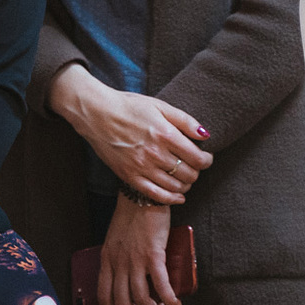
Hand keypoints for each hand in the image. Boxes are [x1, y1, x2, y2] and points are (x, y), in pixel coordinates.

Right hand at [51, 65, 211, 204]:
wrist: (97, 114)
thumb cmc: (129, 106)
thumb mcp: (160, 106)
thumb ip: (185, 121)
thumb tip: (205, 135)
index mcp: (165, 134)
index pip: (197, 158)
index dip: (207, 160)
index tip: (206, 158)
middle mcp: (155, 153)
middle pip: (188, 174)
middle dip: (197, 172)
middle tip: (194, 167)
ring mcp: (141, 167)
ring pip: (175, 186)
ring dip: (186, 185)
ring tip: (185, 178)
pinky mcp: (129, 176)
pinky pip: (155, 194)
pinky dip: (170, 198)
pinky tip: (177, 196)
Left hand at [99, 200, 179, 304]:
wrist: (142, 196)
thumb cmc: (130, 217)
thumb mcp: (114, 240)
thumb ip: (117, 258)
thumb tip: (127, 277)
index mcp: (107, 260)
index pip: (103, 297)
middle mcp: (118, 263)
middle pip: (122, 303)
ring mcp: (135, 260)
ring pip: (141, 299)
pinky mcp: (153, 254)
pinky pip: (160, 285)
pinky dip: (168, 299)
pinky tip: (175, 303)